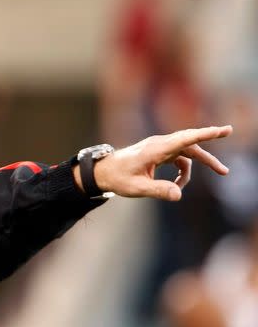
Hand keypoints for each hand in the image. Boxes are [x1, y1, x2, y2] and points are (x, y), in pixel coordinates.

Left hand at [75, 125, 231, 200]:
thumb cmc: (118, 178)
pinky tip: (177, 185)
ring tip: (190, 185)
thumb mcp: (137, 188)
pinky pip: (179, 159)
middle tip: (225, 169)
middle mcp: (160, 144)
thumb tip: (179, 195)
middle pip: (191, 146)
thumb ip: (158, 190)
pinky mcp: (160, 152)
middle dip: (209, 157)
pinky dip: (183, 171)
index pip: (185, 139)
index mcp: (155, 149)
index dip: (206, 135)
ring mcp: (160, 147)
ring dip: (196, 168)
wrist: (102, 172)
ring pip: (187, 153)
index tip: (223, 131)